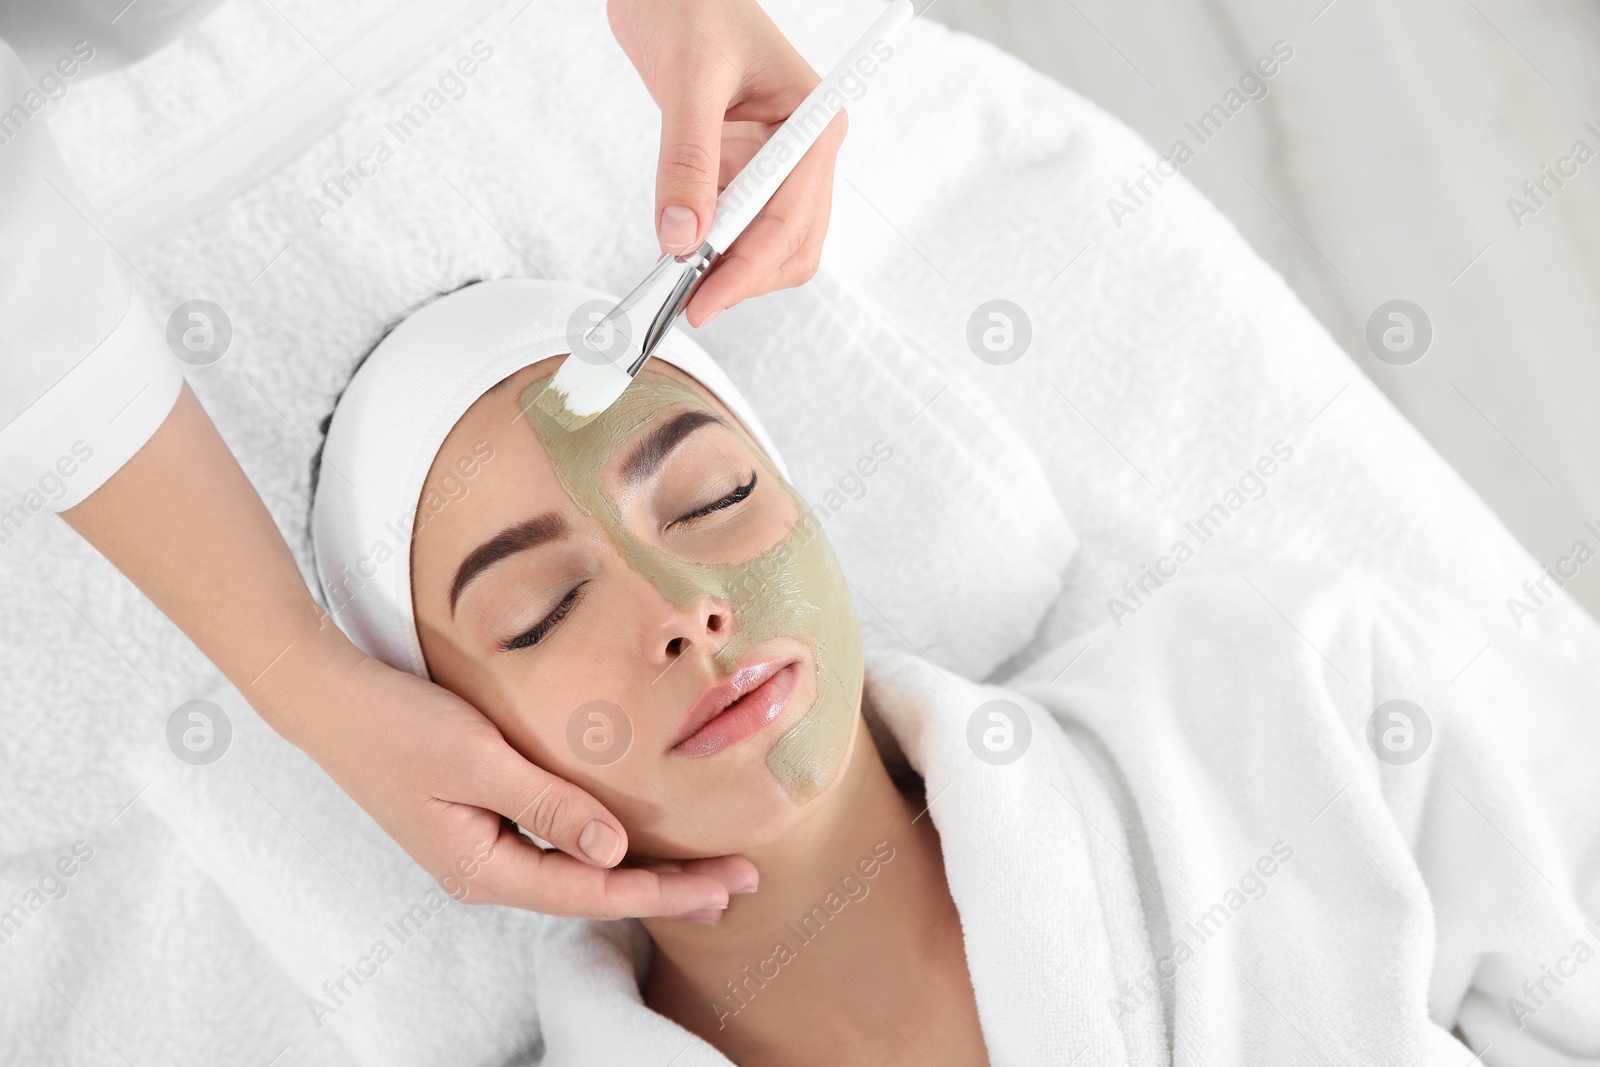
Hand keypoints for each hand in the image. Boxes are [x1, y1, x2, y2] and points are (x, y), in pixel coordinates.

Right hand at [64, 383, 750, 922]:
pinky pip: (557, 845)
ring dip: (641, 871)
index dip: (667, 890)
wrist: (327, 699)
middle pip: (593, 892)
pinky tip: (633, 839)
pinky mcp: (479, 819)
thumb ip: (549, 807)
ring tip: (702, 873)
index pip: (595, 892)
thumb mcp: (478, 760)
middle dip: (668, 890)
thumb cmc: (396, 724)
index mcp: (485, 869)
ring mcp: (481, 848)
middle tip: (739, 886)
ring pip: (578, 871)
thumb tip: (615, 855)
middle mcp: (486, 870)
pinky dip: (604, 845)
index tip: (727, 885)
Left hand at [607, 0, 848, 326]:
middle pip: (792, 245)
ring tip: (678, 286)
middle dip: (743, 278)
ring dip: (730, 271)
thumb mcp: (688, 81)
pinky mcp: (745, 169)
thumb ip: (686, 159)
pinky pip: (740, 228)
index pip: (790, 217)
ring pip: (772, 247)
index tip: (702, 300)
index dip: (747, 267)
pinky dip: (714, 251)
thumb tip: (680, 235)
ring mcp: (777, 164)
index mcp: (812, 123)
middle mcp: (804, 150)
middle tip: (686, 304)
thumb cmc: (692, 6)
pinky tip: (679, 255)